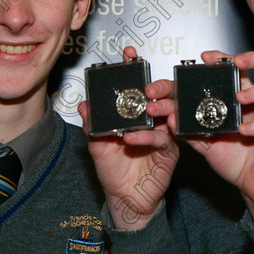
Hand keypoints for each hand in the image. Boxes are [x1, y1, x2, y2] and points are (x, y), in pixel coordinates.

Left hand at [81, 46, 178, 230]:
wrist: (125, 200)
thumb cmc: (113, 172)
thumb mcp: (97, 146)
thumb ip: (92, 126)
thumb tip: (85, 105)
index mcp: (136, 115)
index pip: (137, 88)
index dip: (134, 69)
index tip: (128, 54)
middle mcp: (152, 121)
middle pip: (159, 96)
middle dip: (154, 85)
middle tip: (145, 83)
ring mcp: (163, 135)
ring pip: (166, 115)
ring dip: (157, 108)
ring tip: (144, 108)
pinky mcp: (169, 151)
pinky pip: (161, 140)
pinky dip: (147, 138)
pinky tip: (132, 138)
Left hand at [184, 50, 253, 225]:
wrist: (252, 187)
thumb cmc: (234, 160)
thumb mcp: (207, 144)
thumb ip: (191, 130)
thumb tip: (171, 118)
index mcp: (244, 97)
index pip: (238, 69)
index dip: (224, 58)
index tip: (205, 57)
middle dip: (252, 58)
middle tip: (236, 62)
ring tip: (240, 98)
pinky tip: (245, 130)